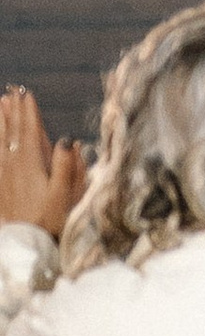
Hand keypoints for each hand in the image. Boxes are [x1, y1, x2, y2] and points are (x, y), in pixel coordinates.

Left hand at [0, 89, 84, 238]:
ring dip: (0, 123)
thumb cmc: (50, 220)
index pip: (30, 131)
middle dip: (13, 111)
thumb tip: (68, 140)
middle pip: (13, 133)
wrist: (24, 244)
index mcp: (32, 164)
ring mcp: (3, 175)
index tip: (26, 94)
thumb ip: (67, 166)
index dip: (28, 112)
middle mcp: (14, 165)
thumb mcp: (65, 194)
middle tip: (11, 92)